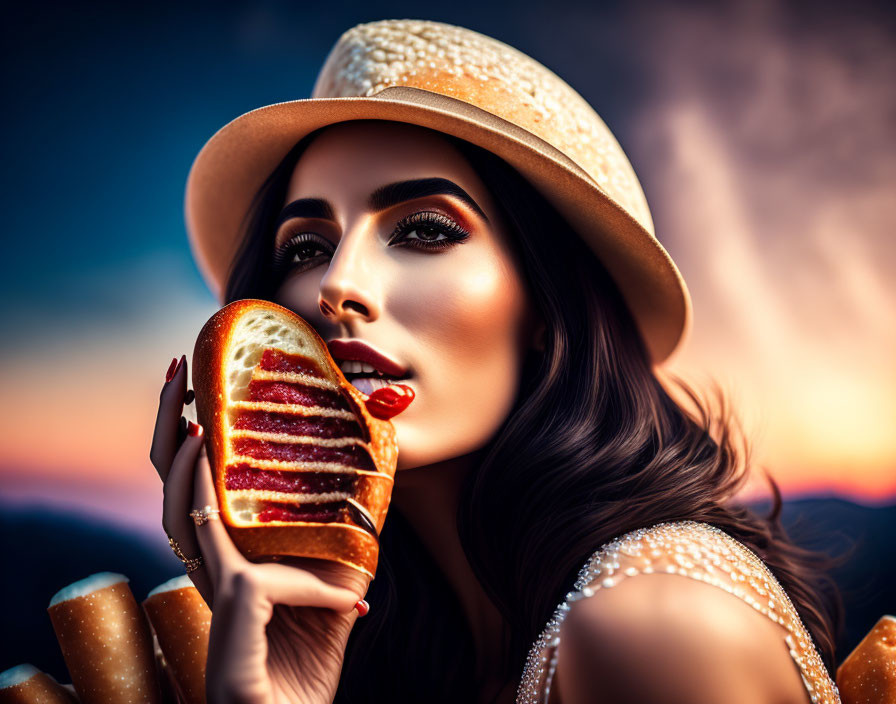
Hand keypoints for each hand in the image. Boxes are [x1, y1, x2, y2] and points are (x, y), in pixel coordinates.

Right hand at [149, 355, 370, 703]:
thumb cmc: (307, 663)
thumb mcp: (335, 595)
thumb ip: (345, 552)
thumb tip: (374, 500)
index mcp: (232, 559)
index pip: (199, 492)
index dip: (191, 445)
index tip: (199, 394)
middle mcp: (215, 569)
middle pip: (171, 489)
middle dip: (166, 429)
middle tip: (177, 375)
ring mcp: (216, 590)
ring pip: (181, 515)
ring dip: (183, 464)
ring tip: (192, 418)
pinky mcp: (231, 611)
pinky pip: (264, 575)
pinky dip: (301, 574)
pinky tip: (322, 579)